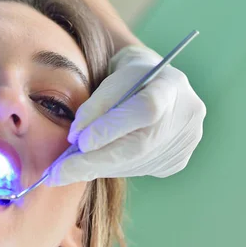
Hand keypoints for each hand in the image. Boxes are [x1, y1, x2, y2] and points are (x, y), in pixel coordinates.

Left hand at [47, 45, 205, 185]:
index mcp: (171, 84)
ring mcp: (187, 141)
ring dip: (98, 167)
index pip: (145, 110)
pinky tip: (92, 162)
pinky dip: (110, 167)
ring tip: (66, 169)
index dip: (111, 128)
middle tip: (58, 173)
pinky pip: (138, 169)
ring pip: (135, 163)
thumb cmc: (125, 73)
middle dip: (94, 160)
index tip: (78, 141)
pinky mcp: (178, 159)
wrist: (152, 80)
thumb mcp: (109, 74)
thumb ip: (96, 103)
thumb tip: (76, 139)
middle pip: (139, 146)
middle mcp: (187, 115)